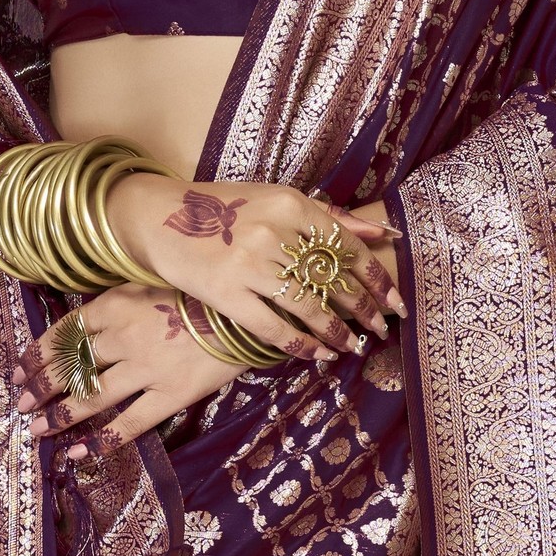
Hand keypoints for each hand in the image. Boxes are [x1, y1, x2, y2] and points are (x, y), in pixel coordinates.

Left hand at [15, 282, 243, 454]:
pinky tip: (75, 452)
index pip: (63, 333)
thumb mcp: (153, 281)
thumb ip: (120, 302)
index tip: (19, 372)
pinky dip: (99, 441)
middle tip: (21, 404)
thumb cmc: (203, 290)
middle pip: (69, 366)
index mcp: (115, 303)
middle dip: (40, 388)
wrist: (251, 308)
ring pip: (89, 395)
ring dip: (58, 415)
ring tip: (37, 430)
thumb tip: (88, 324)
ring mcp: (145, 368)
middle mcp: (122, 336)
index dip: (36, 355)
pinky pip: (127, 423)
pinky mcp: (170, 394)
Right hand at [101, 172, 402, 360]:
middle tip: (380, 330)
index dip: (377, 278)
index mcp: (292, 204)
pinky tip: (316, 355)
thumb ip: (329, 218)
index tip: (396, 302)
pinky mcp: (226, 293)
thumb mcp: (278, 200)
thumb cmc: (224, 209)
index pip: (348, 247)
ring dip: (336, 332)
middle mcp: (275, 232)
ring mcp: (249, 264)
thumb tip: (382, 232)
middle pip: (333, 279)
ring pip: (308, 307)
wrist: (159, 217)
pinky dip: (300, 344)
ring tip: (352, 347)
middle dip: (364, 310)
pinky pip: (273, 327)